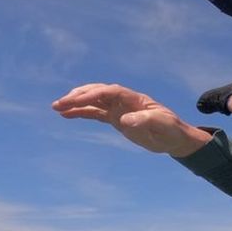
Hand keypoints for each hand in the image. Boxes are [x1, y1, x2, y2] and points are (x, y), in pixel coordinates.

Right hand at [52, 83, 210, 156]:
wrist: (175, 138)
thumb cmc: (172, 130)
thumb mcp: (162, 125)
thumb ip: (146, 120)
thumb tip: (125, 120)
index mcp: (135, 99)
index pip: (110, 92)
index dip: (93, 94)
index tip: (76, 101)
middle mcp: (125, 101)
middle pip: (98, 92)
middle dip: (79, 96)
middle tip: (59, 103)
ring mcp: (119, 109)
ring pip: (94, 101)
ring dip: (76, 103)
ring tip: (57, 108)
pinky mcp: (116, 119)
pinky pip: (95, 113)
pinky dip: (81, 112)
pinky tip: (66, 115)